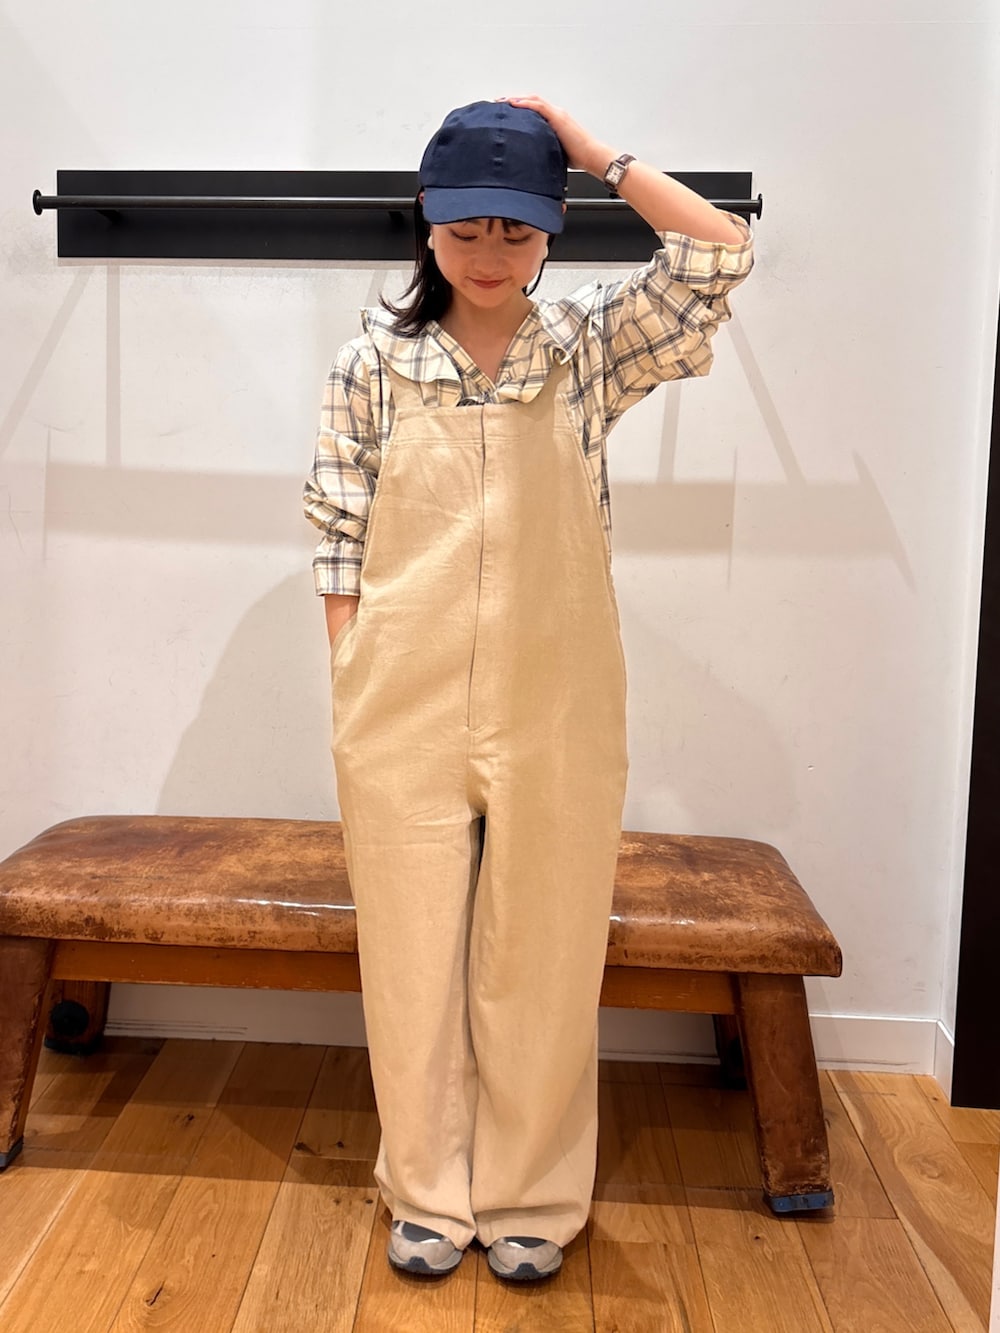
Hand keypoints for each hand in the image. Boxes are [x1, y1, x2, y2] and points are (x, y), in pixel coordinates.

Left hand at [496, 95, 612, 176]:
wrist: (592, 156)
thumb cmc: (579, 157)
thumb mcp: (557, 151)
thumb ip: (545, 148)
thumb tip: (532, 157)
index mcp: (556, 120)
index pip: (535, 108)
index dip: (520, 106)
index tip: (506, 110)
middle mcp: (556, 114)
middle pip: (532, 100)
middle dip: (514, 100)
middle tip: (498, 103)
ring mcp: (557, 114)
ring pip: (534, 100)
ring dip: (516, 99)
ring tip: (501, 102)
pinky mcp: (558, 118)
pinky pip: (539, 106)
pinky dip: (525, 104)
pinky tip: (513, 104)